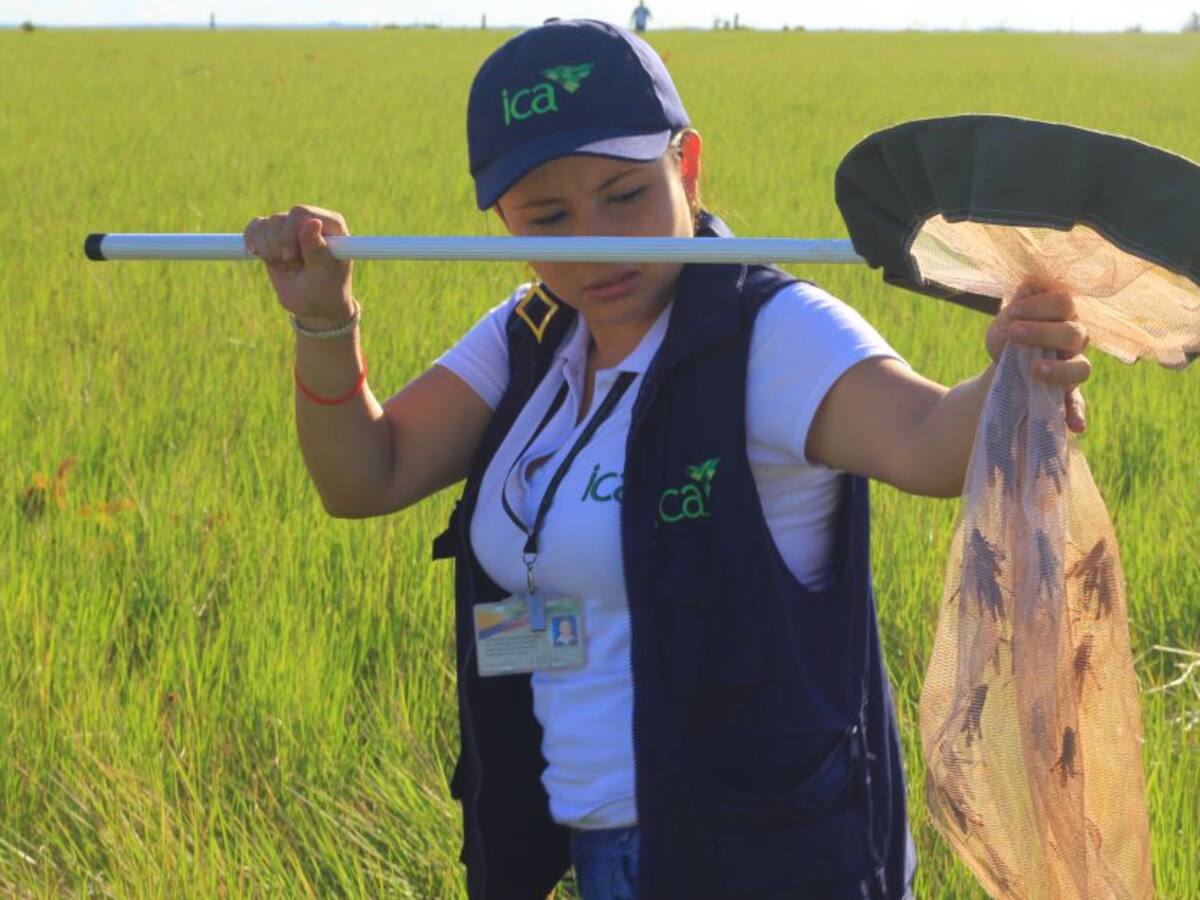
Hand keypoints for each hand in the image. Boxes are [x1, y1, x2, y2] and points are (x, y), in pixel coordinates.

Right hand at [243, 205, 353, 324]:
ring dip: (268, 250)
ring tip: (285, 266)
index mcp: (332, 225)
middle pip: (280, 219)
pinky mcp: (274, 232)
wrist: (314, 305)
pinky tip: (264, 257)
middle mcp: (312, 220)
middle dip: (278, 246)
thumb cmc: (325, 291)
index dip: (289, 235)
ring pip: (266, 224)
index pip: (302, 214)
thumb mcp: (322, 275)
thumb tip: (313, 222)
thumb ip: (317, 250)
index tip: (290, 258)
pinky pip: (255, 227)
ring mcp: (292, 225)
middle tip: (290, 266)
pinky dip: (253, 243)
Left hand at [986, 281, 1090, 432]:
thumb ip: (1019, 304)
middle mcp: (1074, 340)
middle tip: (1014, 335)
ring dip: (1059, 370)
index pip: (1064, 302)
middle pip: (1074, 333)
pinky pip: (1077, 405)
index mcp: (1062, 315)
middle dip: (1043, 333)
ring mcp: (1072, 368)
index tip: (1013, 312)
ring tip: (1034, 371)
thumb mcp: (1006, 320)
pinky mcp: (1066, 395)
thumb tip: (1028, 285)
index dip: (1040, 306)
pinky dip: (1077, 415)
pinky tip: (1077, 426)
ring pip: (1082, 369)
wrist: (1003, 365)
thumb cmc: (1008, 335)